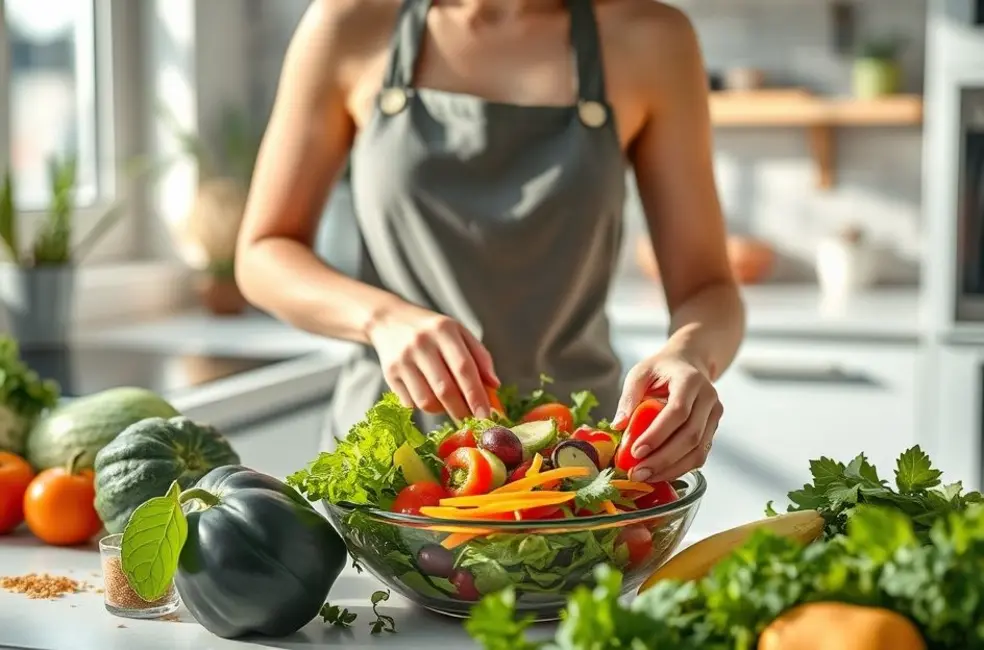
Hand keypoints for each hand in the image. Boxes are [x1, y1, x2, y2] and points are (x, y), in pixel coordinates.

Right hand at [368, 302, 498, 421]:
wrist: (389, 320)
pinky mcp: (389, 373)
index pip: (463, 367)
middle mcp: (421, 344)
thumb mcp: (459, 332)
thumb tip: (495, 386)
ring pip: (427, 401)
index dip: (476, 394)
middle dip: (462, 411)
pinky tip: (429, 394)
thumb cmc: (433, 330)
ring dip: (443, 410)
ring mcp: (403, 359)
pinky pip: (411, 403)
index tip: (486, 414)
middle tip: (471, 418)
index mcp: (444, 330)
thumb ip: (480, 357)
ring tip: (449, 402)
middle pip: (445, 389)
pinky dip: (425, 406)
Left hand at [611, 350, 722, 482]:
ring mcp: (714, 415)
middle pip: (691, 436)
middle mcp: (708, 398)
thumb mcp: (640, 373)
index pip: (678, 411)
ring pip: (699, 451)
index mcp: (690, 380)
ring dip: (671, 469)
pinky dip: (680, 468)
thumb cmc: (661, 369)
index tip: (636, 452)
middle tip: (637, 473)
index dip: (658, 434)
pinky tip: (659, 474)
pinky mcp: (713, 430)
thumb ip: (629, 398)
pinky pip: (700, 455)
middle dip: (663, 459)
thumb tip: (618, 425)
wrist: (688, 364)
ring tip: (645, 477)